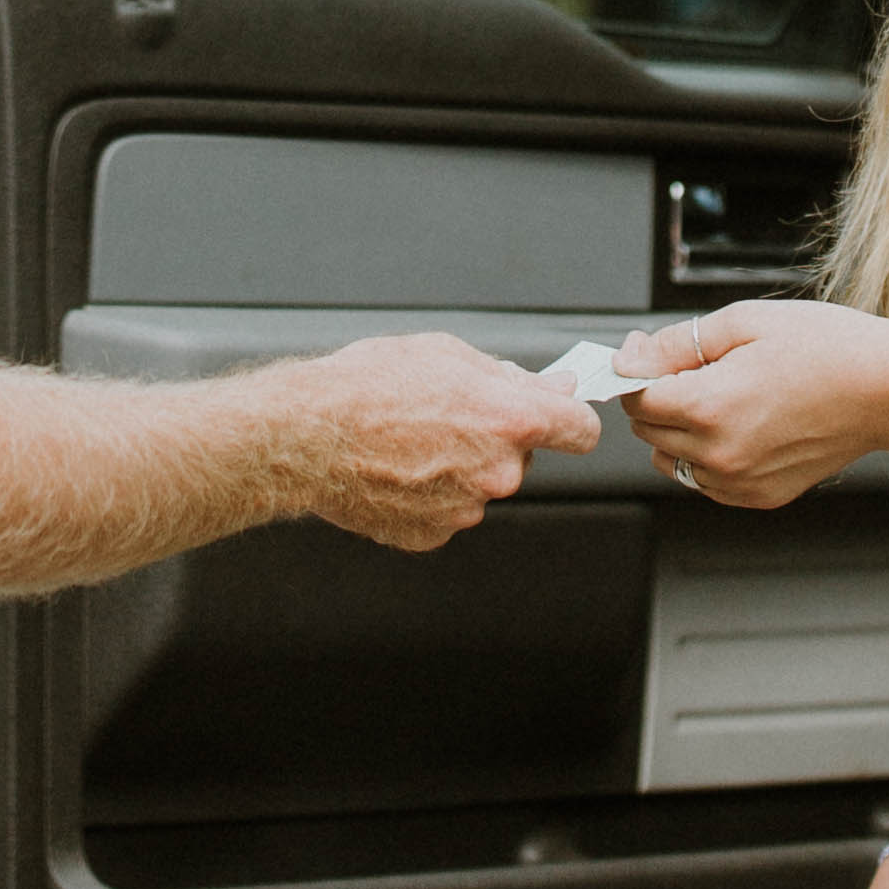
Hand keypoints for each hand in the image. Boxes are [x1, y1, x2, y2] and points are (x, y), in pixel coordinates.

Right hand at [283, 334, 597, 552]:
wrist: (307, 435)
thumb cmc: (368, 385)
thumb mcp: (446, 353)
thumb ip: (509, 377)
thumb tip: (553, 387)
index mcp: (511, 421)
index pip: (581, 431)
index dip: (570, 420)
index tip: (560, 417)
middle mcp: (498, 474)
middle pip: (522, 457)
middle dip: (496, 438)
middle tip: (447, 416)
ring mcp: (466, 511)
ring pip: (482, 485)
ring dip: (461, 467)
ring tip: (410, 441)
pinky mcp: (433, 535)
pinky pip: (447, 511)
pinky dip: (430, 494)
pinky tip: (398, 469)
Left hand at [620, 299, 888, 507]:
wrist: (887, 389)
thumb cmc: (826, 348)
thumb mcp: (743, 323)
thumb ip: (675, 344)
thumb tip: (631, 357)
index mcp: (708, 407)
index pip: (634, 399)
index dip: (636, 371)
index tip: (649, 354)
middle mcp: (719, 454)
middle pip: (648, 431)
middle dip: (658, 398)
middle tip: (697, 367)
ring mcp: (740, 482)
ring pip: (671, 461)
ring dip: (678, 431)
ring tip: (722, 396)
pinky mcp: (761, 496)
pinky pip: (706, 482)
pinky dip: (708, 456)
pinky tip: (742, 424)